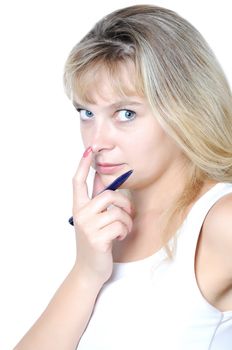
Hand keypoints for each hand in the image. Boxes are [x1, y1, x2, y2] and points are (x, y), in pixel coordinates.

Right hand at [72, 147, 132, 284]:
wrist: (89, 269)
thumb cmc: (94, 241)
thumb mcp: (93, 219)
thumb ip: (97, 198)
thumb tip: (101, 176)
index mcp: (79, 207)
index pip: (78, 181)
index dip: (83, 165)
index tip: (89, 150)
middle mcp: (81, 214)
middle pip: (109, 195)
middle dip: (125, 203)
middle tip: (127, 214)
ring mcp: (87, 227)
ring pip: (118, 211)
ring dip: (127, 221)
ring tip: (122, 230)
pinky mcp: (97, 239)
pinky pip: (120, 225)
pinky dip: (125, 231)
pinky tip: (119, 238)